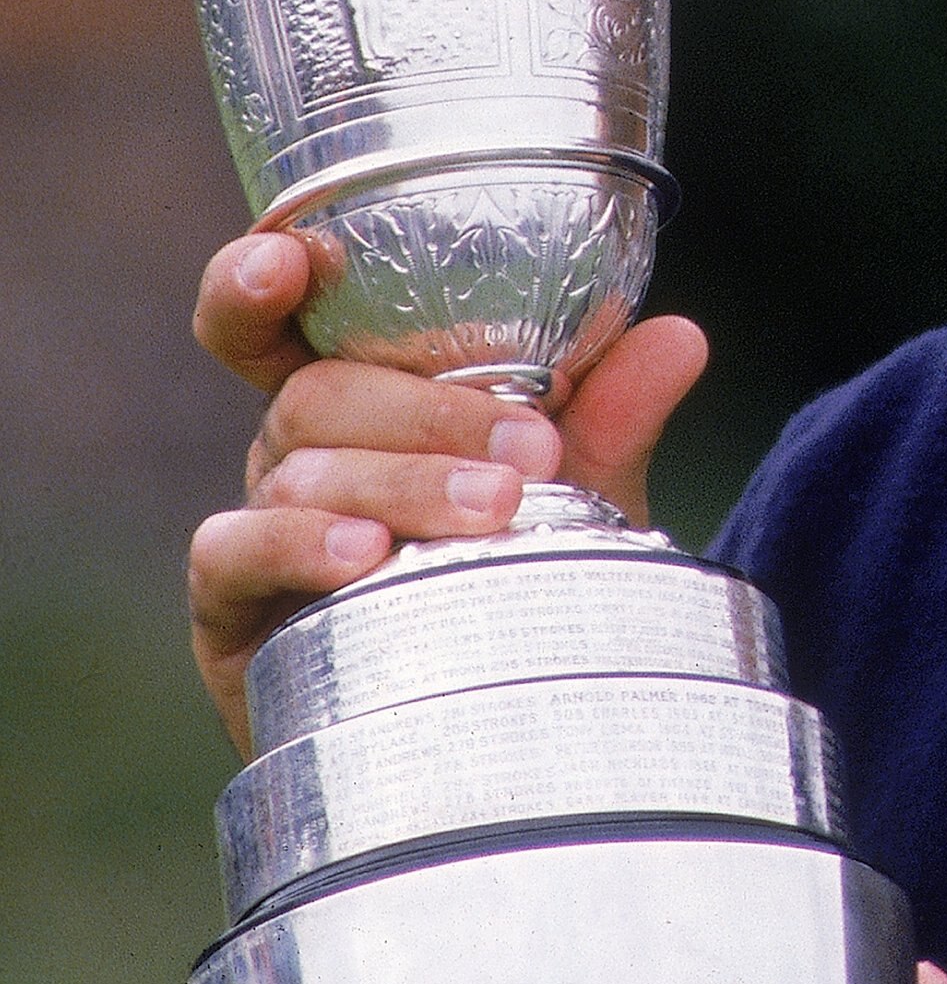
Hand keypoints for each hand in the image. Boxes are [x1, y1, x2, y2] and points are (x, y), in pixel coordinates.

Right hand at [184, 227, 707, 750]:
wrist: (492, 730)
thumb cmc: (515, 586)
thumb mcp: (574, 498)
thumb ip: (610, 418)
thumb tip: (679, 338)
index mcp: (362, 402)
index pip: (287, 321)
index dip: (260, 277)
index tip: (289, 253)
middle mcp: (297, 452)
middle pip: (319, 391)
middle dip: (430, 413)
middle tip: (534, 455)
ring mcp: (260, 528)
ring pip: (300, 471)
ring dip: (402, 482)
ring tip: (489, 512)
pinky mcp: (231, 612)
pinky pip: (234, 554)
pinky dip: (300, 544)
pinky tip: (364, 557)